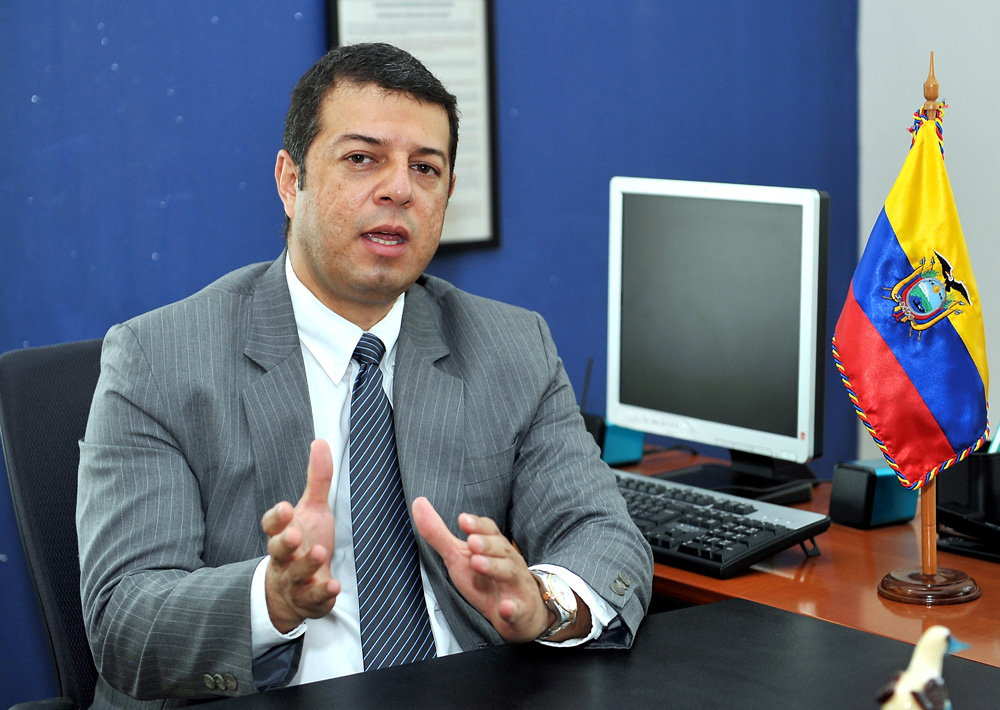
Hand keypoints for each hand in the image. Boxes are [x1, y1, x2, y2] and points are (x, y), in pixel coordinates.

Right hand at [260, 439, 340, 632]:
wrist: (293, 589)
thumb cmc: (304, 542)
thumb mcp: (313, 510)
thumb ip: (317, 480)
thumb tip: (321, 442)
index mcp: (284, 533)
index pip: (272, 525)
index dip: (277, 518)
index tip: (285, 507)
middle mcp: (284, 558)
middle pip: (278, 550)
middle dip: (285, 542)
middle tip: (295, 535)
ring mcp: (294, 581)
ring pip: (295, 575)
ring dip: (306, 565)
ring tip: (319, 554)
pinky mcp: (307, 601)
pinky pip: (312, 600)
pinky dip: (322, 594)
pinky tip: (334, 586)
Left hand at [412, 496, 551, 642]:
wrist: (519, 612)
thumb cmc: (486, 580)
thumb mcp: (458, 556)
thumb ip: (439, 533)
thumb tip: (418, 502)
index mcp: (495, 547)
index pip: (490, 530)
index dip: (477, 524)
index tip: (462, 520)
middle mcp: (509, 562)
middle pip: (501, 549)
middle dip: (486, 544)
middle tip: (471, 542)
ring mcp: (516, 586)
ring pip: (509, 573)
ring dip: (494, 567)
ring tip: (478, 563)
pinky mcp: (520, 611)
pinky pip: (517, 610)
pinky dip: (512, 608)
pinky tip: (505, 608)